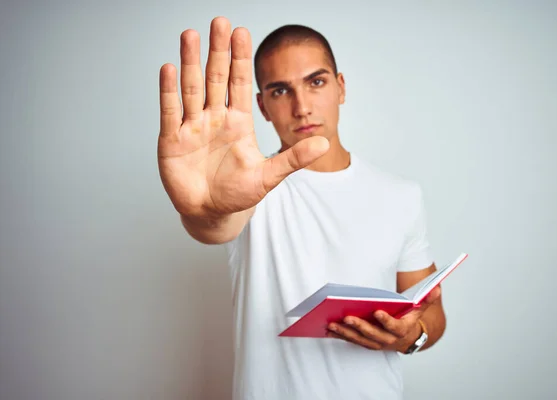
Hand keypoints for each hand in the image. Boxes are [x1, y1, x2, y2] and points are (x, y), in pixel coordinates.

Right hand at [158, 17, 328, 218]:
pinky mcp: (172, 140)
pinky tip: (169, 69)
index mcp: (238, 122)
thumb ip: (294, 158)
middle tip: (220, 22)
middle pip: (216, 78)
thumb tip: (325, 144)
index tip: (243, 32)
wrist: (211, 213)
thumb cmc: (238, 193)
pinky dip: (169, 91)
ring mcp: (192, 127)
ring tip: (191, 34)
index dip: (241, 59)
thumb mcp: (269, 176)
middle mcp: (214, 118)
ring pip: (192, 88)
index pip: (239, 84)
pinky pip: (171, 111)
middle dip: (218, 50)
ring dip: (191, 62)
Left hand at [326, 286, 440, 351]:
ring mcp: (375, 343)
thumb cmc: (411, 319)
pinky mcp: (366, 343)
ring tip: (332, 323)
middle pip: (372, 334)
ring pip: (359, 339)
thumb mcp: (421, 309)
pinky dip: (340, 335)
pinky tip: (328, 329)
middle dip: (359, 326)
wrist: (409, 339)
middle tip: (347, 317)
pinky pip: (352, 340)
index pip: (394, 327)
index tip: (377, 312)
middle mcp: (387, 340)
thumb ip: (427, 298)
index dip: (386, 321)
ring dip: (345, 332)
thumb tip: (436, 287)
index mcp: (401, 330)